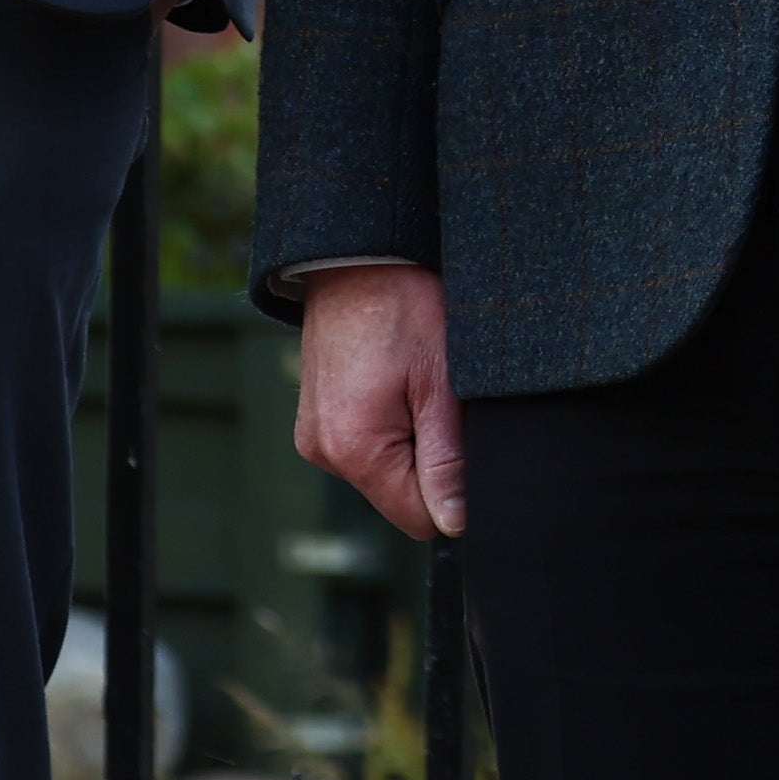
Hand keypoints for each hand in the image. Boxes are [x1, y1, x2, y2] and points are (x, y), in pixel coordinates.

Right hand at [294, 264, 462, 539]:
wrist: (358, 257)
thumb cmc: (404, 307)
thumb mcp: (442, 383)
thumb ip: (448, 460)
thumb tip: (455, 522)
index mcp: (354, 449)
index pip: (420, 518)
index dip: (455, 490)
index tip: (464, 436)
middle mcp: (324, 452)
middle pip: (400, 496)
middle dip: (432, 460)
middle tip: (441, 399)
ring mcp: (315, 436)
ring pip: (385, 470)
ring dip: (412, 440)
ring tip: (416, 383)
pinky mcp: (316, 419)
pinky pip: (365, 445)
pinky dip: (389, 425)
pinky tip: (396, 382)